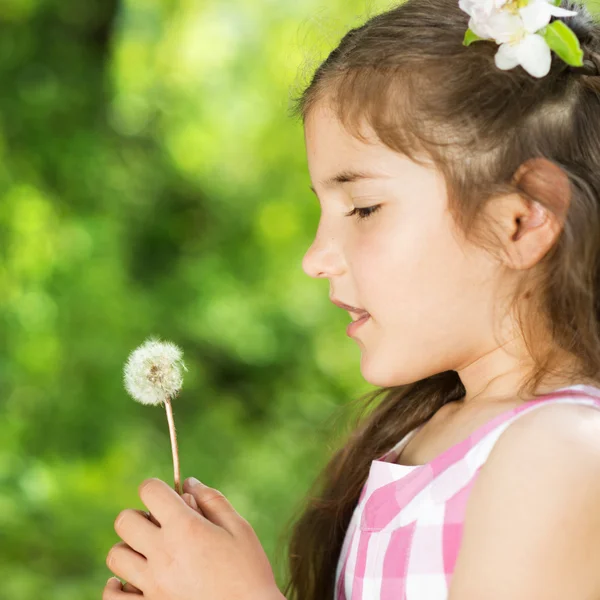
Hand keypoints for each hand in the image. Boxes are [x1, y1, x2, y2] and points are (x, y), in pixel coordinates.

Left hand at [103, 477, 284, 599]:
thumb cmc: (249, 571)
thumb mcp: (239, 528)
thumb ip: (212, 500)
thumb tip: (188, 482)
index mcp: (185, 529)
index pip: (149, 491)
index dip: (156, 488)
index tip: (166, 497)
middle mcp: (162, 555)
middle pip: (124, 521)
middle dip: (140, 516)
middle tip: (161, 526)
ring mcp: (151, 586)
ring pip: (116, 556)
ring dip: (131, 548)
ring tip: (152, 553)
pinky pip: (112, 595)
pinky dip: (117, 586)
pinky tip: (134, 581)